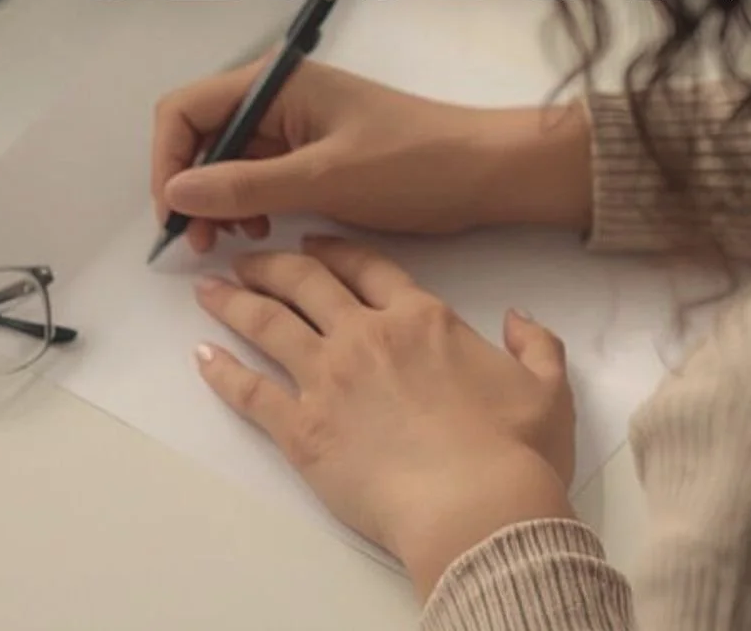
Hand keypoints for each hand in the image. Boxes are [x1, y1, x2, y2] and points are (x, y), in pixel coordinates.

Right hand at [151, 60, 591, 253]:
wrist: (484, 174)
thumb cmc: (412, 164)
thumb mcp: (322, 178)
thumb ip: (244, 185)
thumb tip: (176, 192)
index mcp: (276, 85)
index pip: (185, 109)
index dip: (168, 161)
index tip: (174, 216)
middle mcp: (278, 98)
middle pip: (201, 135)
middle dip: (191, 187)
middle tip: (201, 243)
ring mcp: (295, 126)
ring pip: (226, 161)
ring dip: (218, 201)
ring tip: (233, 242)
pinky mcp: (313, 154)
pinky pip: (258, 176)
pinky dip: (247, 204)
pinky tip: (262, 231)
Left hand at [195, 236, 578, 598]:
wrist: (478, 509)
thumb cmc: (516, 453)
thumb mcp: (548, 388)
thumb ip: (536, 344)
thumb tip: (520, 319)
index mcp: (423, 319)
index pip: (370, 267)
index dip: (337, 250)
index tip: (313, 242)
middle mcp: (368, 337)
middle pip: (307, 284)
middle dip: (272, 265)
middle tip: (246, 257)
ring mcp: (329, 380)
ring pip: (270, 325)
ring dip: (235, 303)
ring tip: (209, 290)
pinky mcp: (304, 430)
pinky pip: (251, 393)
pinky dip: (222, 372)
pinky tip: (202, 356)